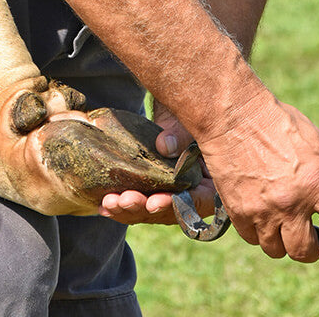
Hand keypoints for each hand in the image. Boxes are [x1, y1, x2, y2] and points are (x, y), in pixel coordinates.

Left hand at [98, 99, 214, 223]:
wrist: (181, 105)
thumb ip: (182, 134)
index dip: (175, 204)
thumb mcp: (191, 120)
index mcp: (214, 182)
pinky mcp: (156, 189)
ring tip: (110, 203)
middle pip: (171, 211)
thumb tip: (164, 146)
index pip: (199, 201)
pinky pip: (140, 202)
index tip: (154, 202)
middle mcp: (196, 192)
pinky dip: (123, 206)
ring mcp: (174, 193)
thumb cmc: (194, 112)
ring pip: (152, 211)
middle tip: (125, 200)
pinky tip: (104, 206)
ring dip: (129, 210)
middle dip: (144, 208)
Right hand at [199, 96, 318, 277]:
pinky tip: (258, 214)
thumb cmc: (278, 123)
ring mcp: (261, 210)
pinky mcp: (237, 211)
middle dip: (311, 249)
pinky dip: (257, 232)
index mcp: (315, 184)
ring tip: (279, 221)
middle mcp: (290, 202)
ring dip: (281, 241)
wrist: (234, 117)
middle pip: (305, 251)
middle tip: (308, 238)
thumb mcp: (316, 143)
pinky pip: (252, 238)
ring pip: (276, 249)